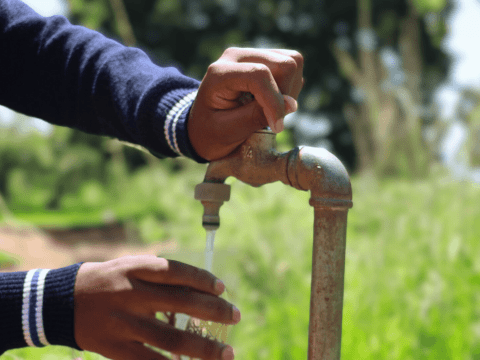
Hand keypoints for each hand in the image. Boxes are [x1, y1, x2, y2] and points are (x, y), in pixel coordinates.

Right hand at [74, 255, 238, 359]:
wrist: (64, 301)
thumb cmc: (109, 281)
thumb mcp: (131, 266)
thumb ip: (161, 276)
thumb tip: (202, 291)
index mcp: (136, 268)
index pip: (177, 272)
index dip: (203, 280)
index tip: (222, 289)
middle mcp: (132, 294)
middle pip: (182, 303)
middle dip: (214, 311)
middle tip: (236, 315)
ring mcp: (124, 323)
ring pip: (172, 339)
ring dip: (204, 348)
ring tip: (227, 353)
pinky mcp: (117, 349)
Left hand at [188, 47, 303, 160]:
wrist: (202, 126)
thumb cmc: (211, 132)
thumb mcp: (228, 131)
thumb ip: (257, 116)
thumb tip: (291, 104)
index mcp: (220, 72)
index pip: (260, 75)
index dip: (274, 102)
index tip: (277, 127)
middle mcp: (236, 56)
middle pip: (283, 64)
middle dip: (285, 95)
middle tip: (273, 119)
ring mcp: (250, 54)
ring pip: (291, 62)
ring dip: (289, 91)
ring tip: (270, 110)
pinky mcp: (263, 58)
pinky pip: (290, 66)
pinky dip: (289, 87)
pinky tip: (272, 101)